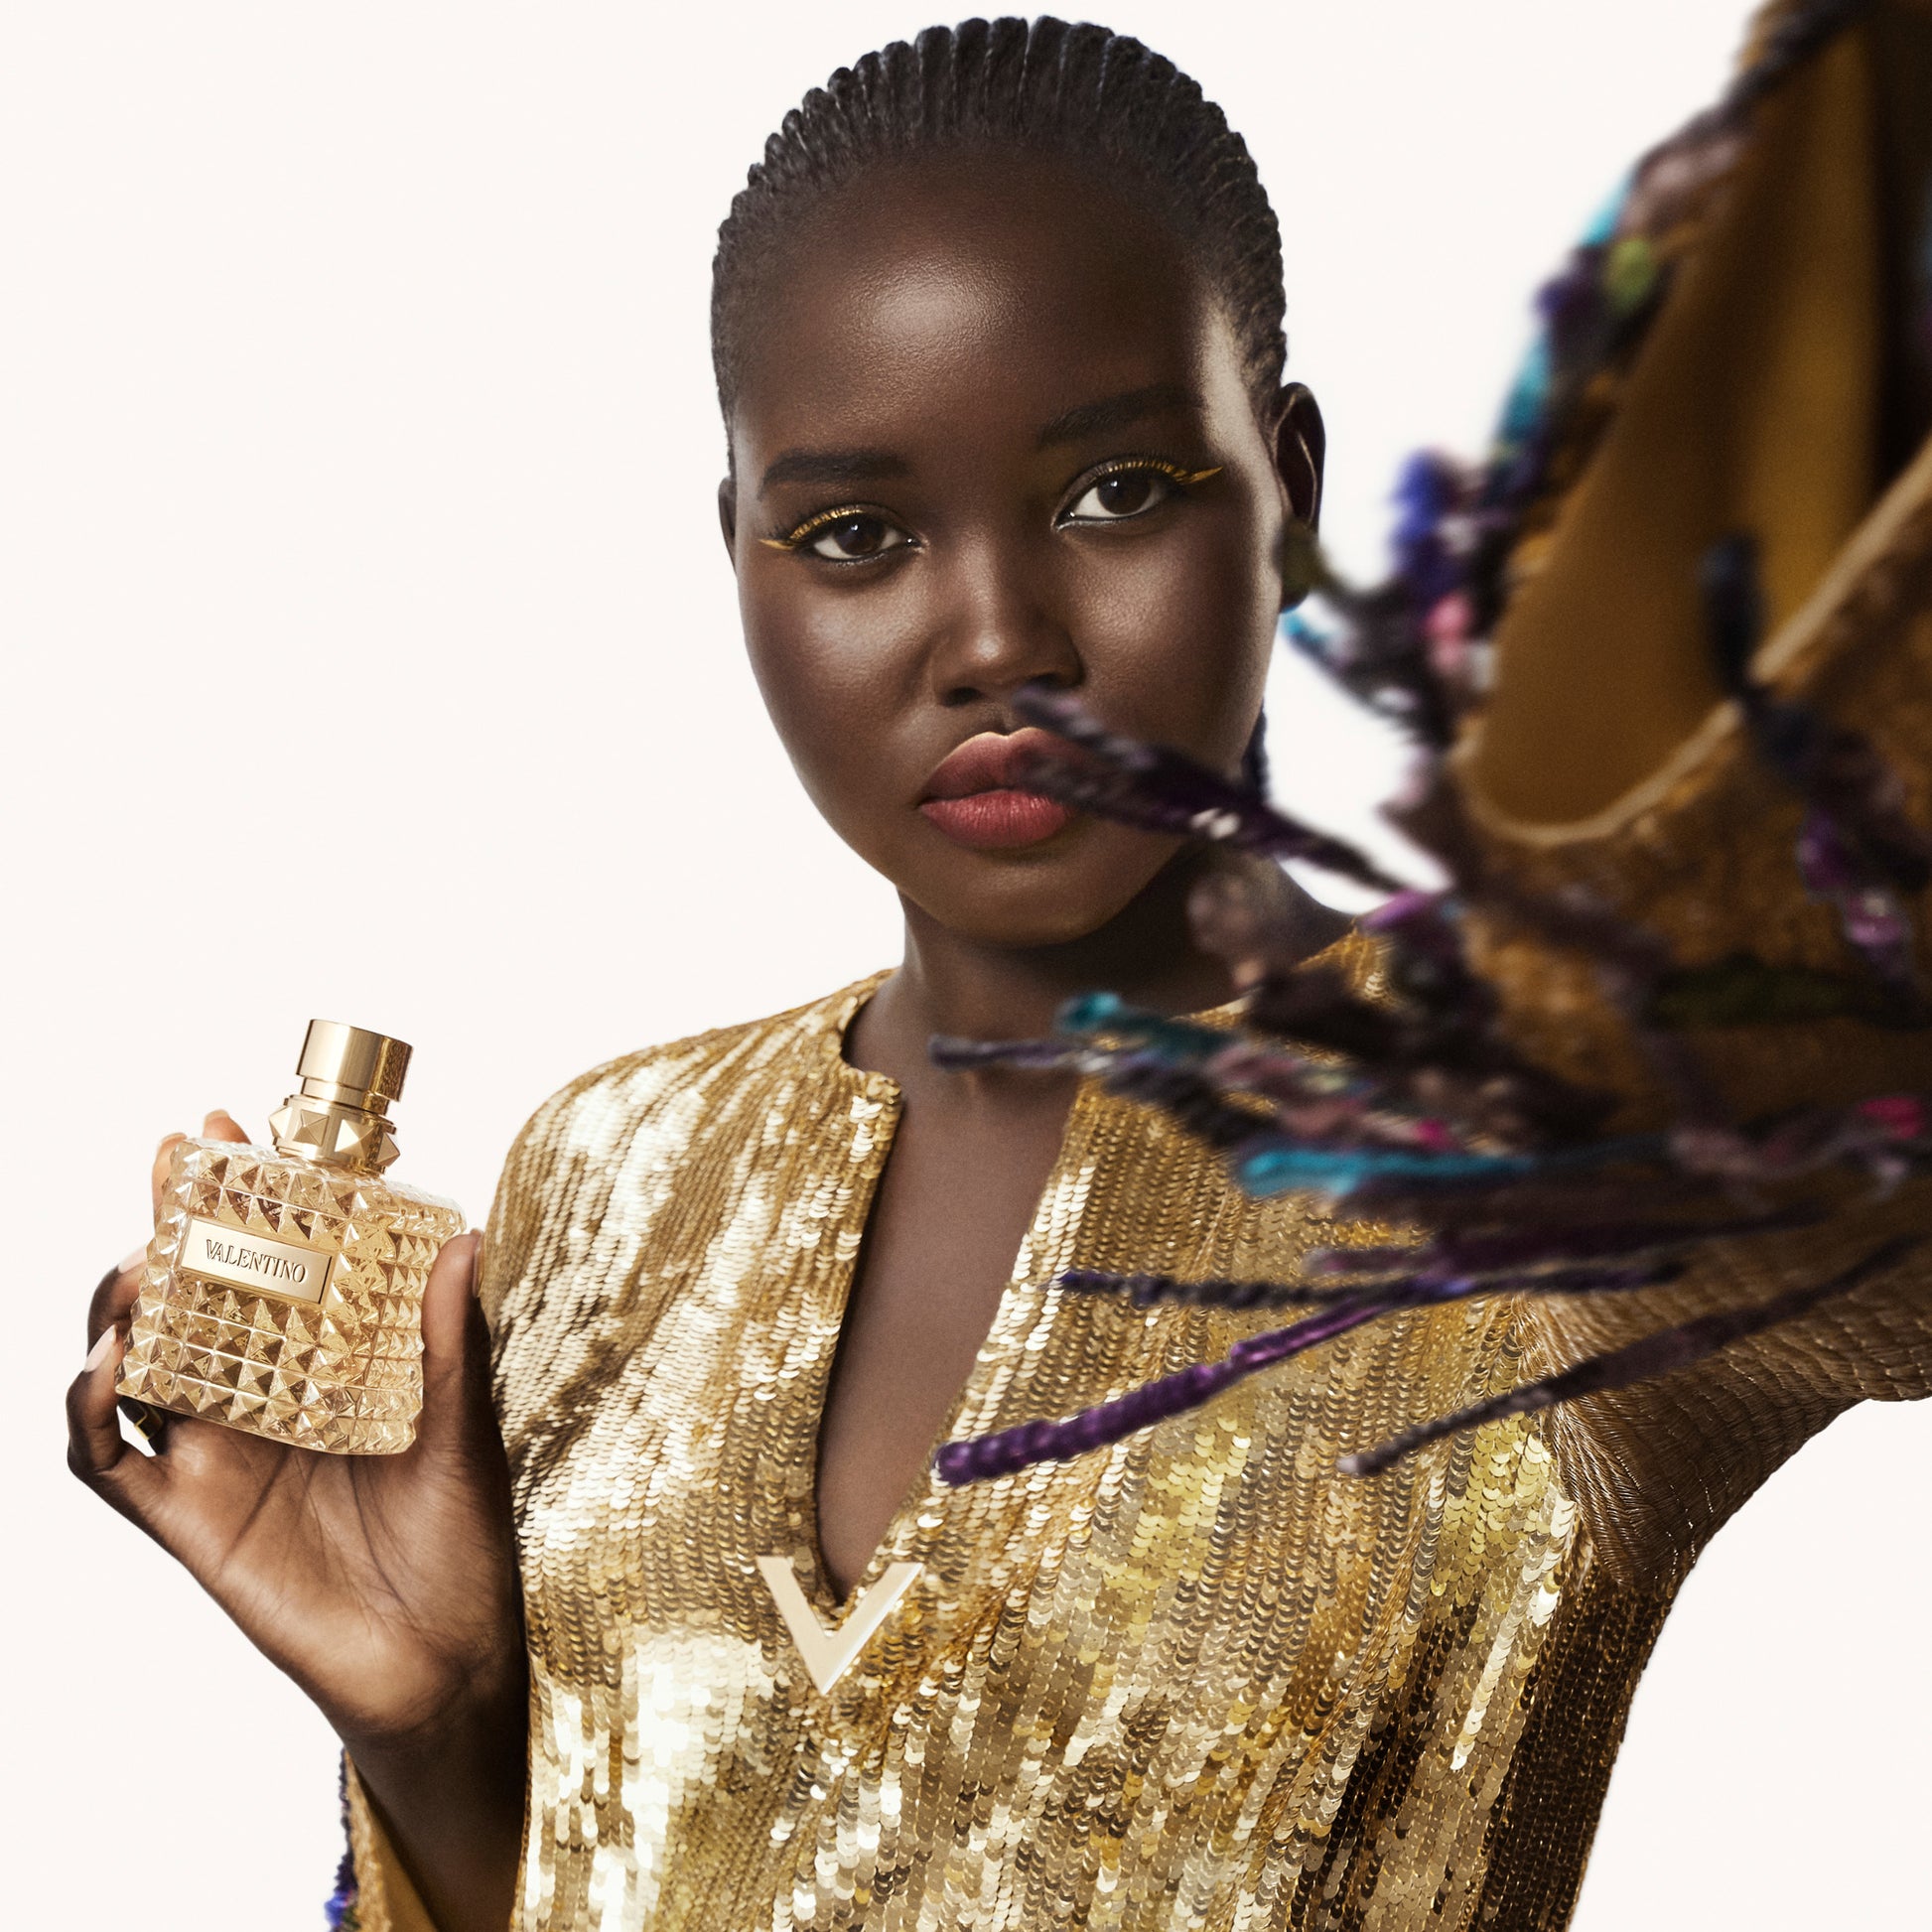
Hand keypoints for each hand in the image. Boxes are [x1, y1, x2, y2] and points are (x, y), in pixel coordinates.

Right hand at [68, 1111, 526, 1931]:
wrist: (447, 1657)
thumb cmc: (461, 1539)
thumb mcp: (463, 1424)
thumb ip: (448, 1337)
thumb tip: (463, 1233)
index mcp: (317, 1369)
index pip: (263, 1264)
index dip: (236, 1197)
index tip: (225, 1126)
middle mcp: (255, 1404)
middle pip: (185, 1299)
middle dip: (166, 1228)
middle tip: (172, 1170)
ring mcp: (213, 1459)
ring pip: (131, 1367)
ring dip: (120, 1307)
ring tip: (140, 1267)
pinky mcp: (189, 1522)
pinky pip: (110, 1463)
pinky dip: (92, 1409)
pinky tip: (113, 1363)